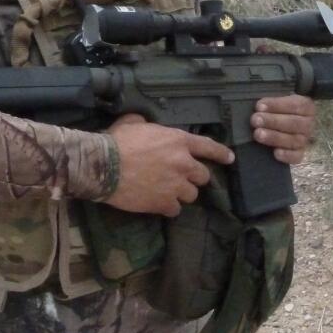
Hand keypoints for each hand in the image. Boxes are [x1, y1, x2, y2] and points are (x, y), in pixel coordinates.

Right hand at [103, 115, 233, 215]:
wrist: (102, 165)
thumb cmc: (117, 140)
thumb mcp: (135, 122)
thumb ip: (149, 125)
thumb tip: (145, 125)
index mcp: (179, 141)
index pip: (209, 147)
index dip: (221, 153)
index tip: (230, 159)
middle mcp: (183, 163)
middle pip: (203, 176)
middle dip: (194, 177)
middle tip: (180, 178)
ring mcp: (175, 185)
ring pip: (191, 195)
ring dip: (182, 193)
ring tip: (167, 191)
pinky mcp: (164, 203)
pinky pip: (175, 210)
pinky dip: (168, 207)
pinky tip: (158, 203)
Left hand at [251, 95, 316, 164]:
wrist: (285, 124)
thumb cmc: (279, 109)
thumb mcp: (278, 100)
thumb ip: (271, 102)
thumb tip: (259, 106)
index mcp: (306, 107)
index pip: (294, 105)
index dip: (276, 105)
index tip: (259, 106)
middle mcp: (308, 124)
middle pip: (293, 123)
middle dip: (273, 121)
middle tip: (255, 120)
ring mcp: (305, 140)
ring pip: (294, 140)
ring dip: (275, 137)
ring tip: (258, 134)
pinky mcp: (300, 154)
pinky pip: (297, 157)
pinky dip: (287, 155)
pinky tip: (276, 153)